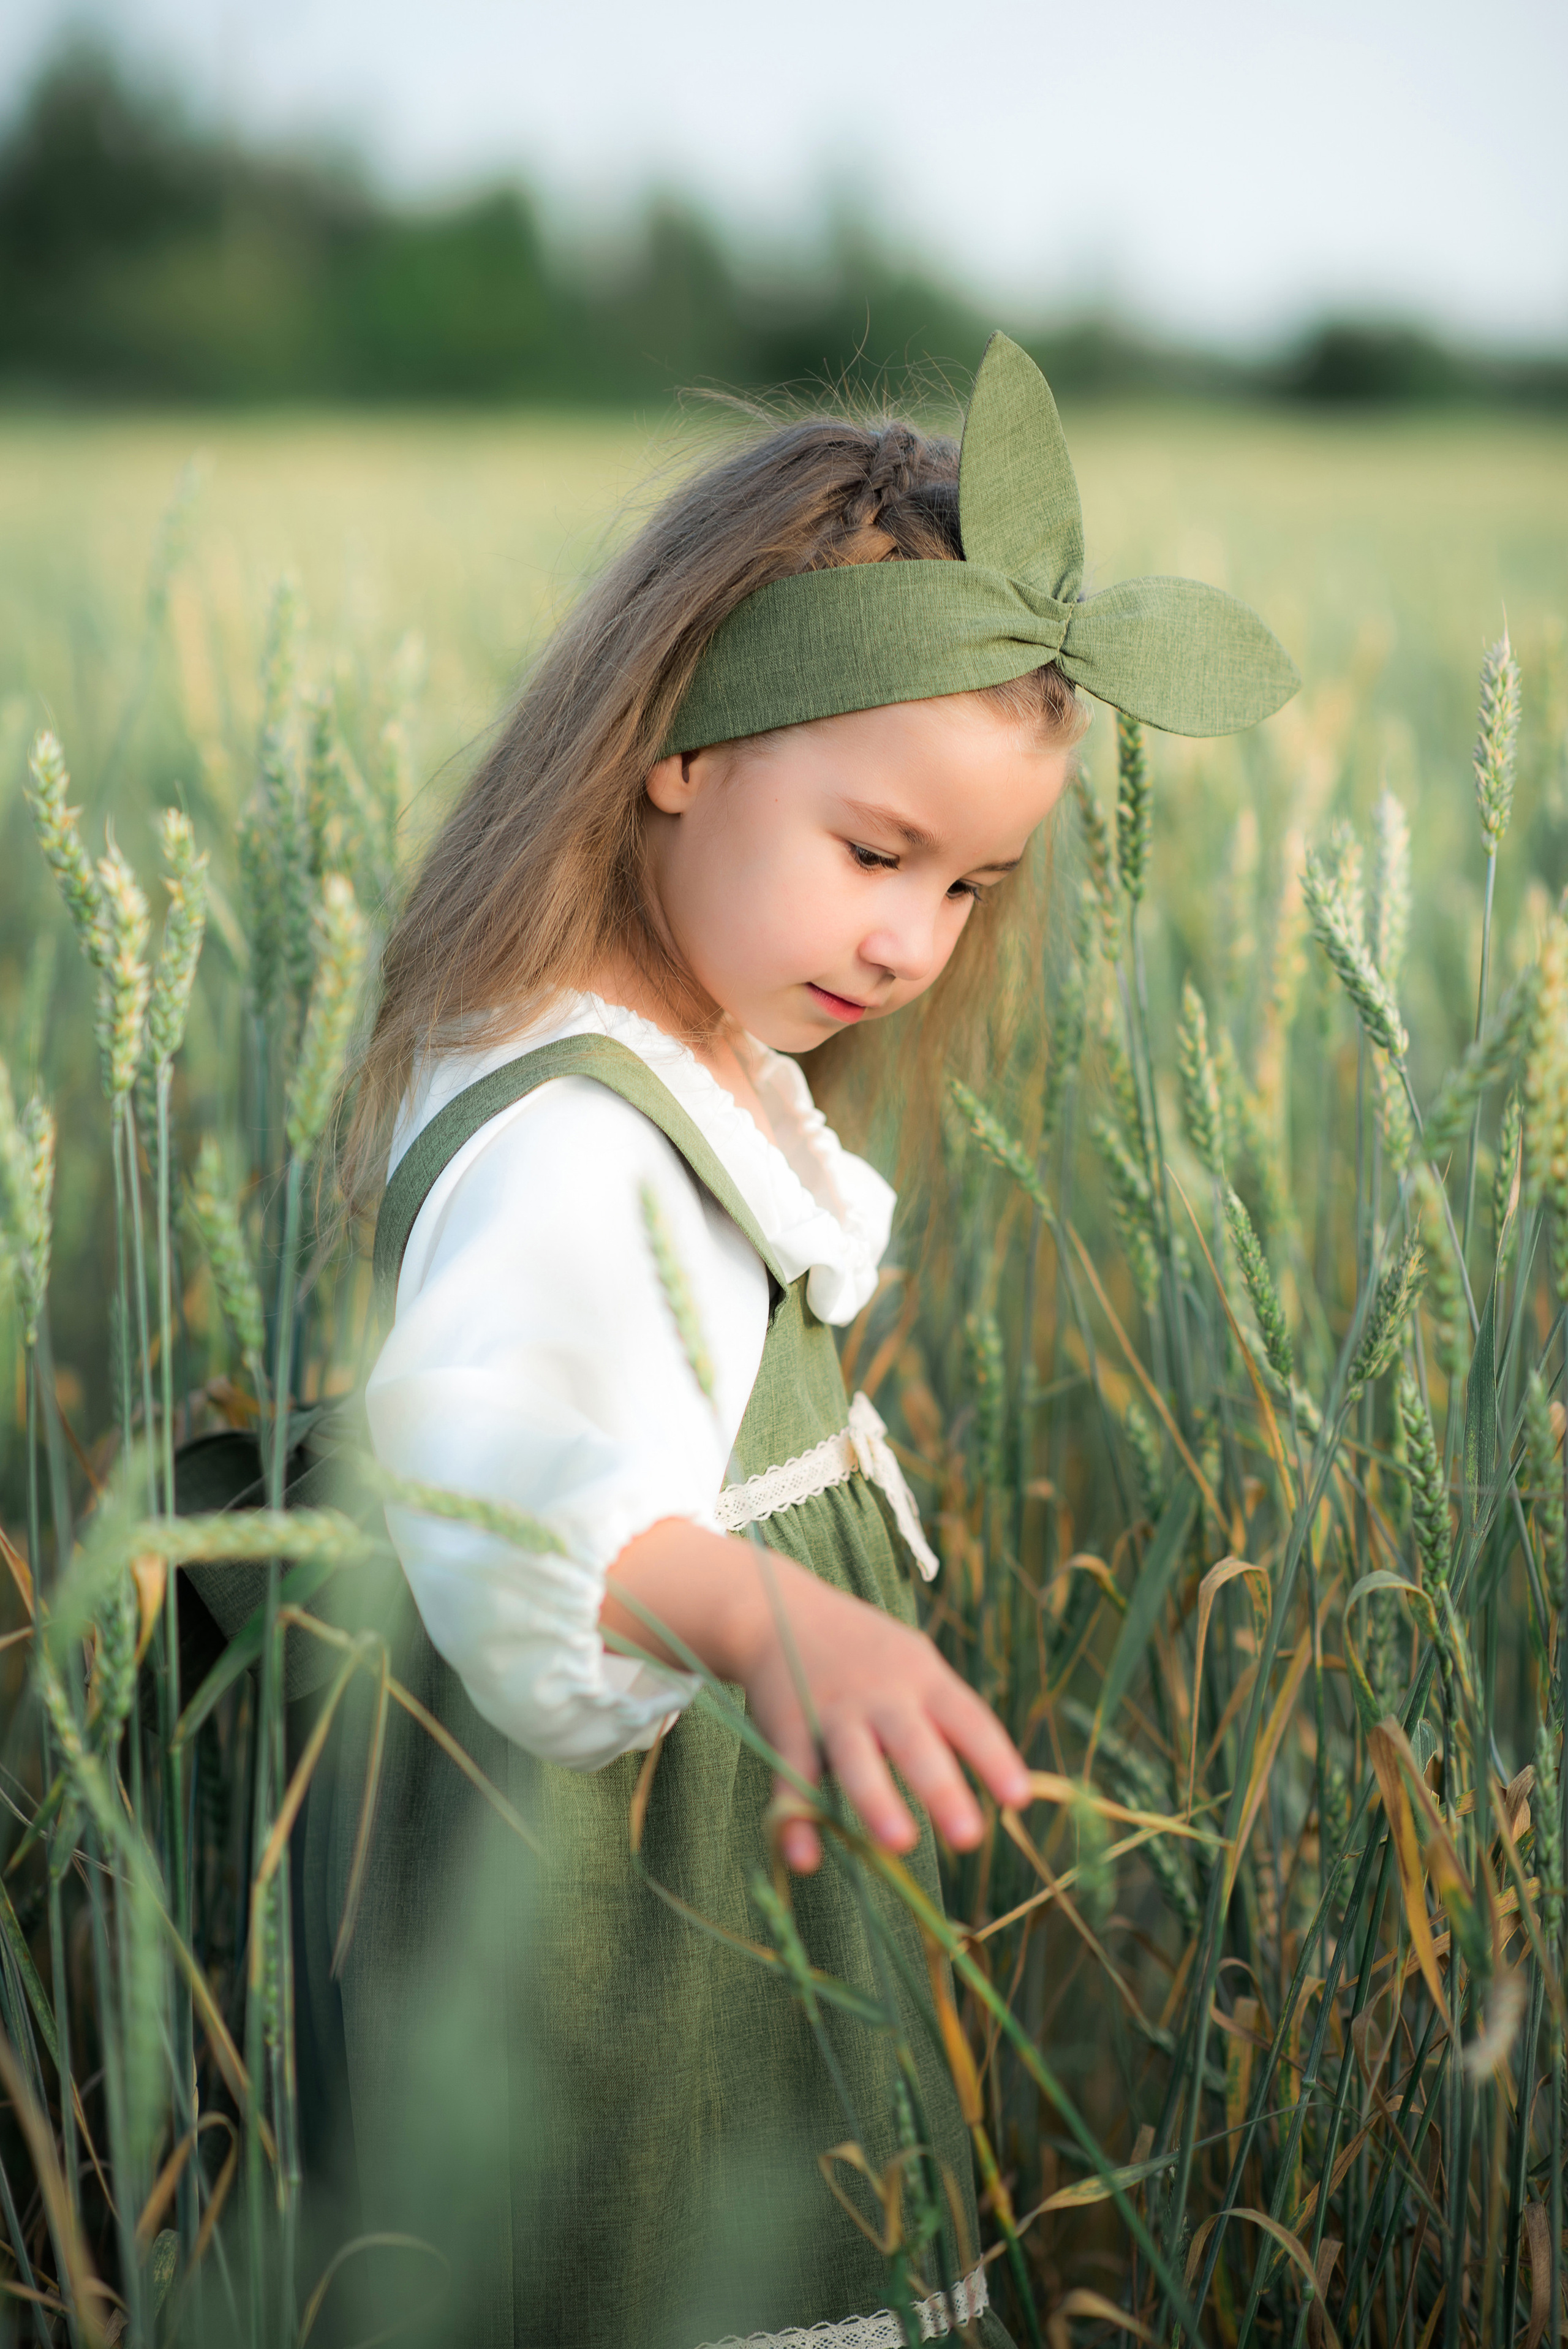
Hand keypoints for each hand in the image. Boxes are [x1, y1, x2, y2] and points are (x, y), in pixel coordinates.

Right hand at [602, 1520, 1030, 1871]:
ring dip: (877, 1800)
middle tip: (969, 1836)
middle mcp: (882, 1695)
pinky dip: (795, 1819)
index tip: (1019, 1799)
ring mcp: (834, 1711)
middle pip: (915, 1743)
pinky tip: (804, 1858)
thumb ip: (948, 1714)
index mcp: (922, 1677)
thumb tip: (1007, 1781)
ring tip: (899, 1844)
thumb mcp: (915, 1662)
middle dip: (942, 1789)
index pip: (967, 1719)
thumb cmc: (866, 1651)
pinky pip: (793, 1777)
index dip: (994, 1758)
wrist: (777, 1610)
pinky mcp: (789, 1728)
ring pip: (857, 1758)